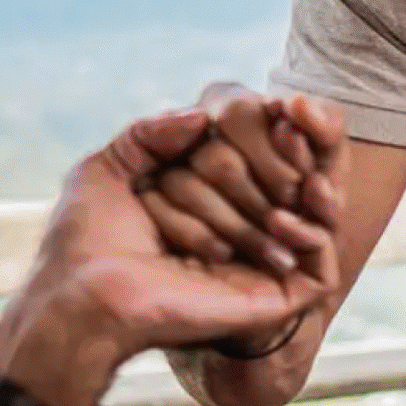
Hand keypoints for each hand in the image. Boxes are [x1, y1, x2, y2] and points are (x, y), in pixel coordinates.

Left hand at [0, 108, 344, 405]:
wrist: (86, 296)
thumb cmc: (88, 240)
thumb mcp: (109, 167)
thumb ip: (152, 133)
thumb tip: (204, 115)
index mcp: (205, 205)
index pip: (258, 163)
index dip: (275, 137)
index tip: (284, 109)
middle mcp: (239, 234)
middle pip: (284, 187)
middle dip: (278, 164)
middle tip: (287, 141)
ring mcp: (262, 267)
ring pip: (304, 219)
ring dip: (298, 193)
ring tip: (295, 177)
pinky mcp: (278, 296)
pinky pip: (319, 260)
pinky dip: (312, 232)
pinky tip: (282, 218)